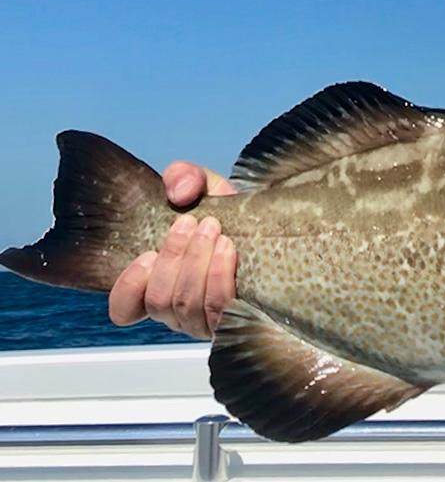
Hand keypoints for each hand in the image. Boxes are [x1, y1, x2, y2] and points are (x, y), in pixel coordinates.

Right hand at [108, 162, 238, 338]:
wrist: (266, 224)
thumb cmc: (225, 210)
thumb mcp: (202, 186)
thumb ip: (183, 177)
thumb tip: (179, 192)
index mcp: (158, 284)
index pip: (124, 308)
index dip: (128, 288)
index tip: (146, 255)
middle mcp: (177, 309)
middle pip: (160, 300)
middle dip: (174, 257)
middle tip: (192, 223)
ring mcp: (204, 320)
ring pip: (187, 306)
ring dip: (197, 264)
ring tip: (213, 230)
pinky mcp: (233, 321)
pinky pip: (219, 311)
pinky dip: (220, 278)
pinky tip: (227, 250)